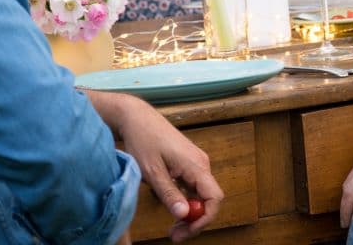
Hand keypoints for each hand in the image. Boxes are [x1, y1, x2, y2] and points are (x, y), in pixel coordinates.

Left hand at [87, 91, 223, 241]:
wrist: (137, 118)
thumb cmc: (143, 140)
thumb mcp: (152, 172)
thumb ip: (170, 194)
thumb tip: (185, 215)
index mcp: (196, 165)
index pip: (215, 197)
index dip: (205, 218)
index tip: (186, 231)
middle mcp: (201, 164)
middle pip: (209, 200)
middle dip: (195, 221)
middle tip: (174, 235)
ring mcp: (196, 163)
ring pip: (201, 196)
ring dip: (189, 213)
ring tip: (171, 225)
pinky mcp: (188, 164)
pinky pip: (194, 188)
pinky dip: (185, 202)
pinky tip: (170, 204)